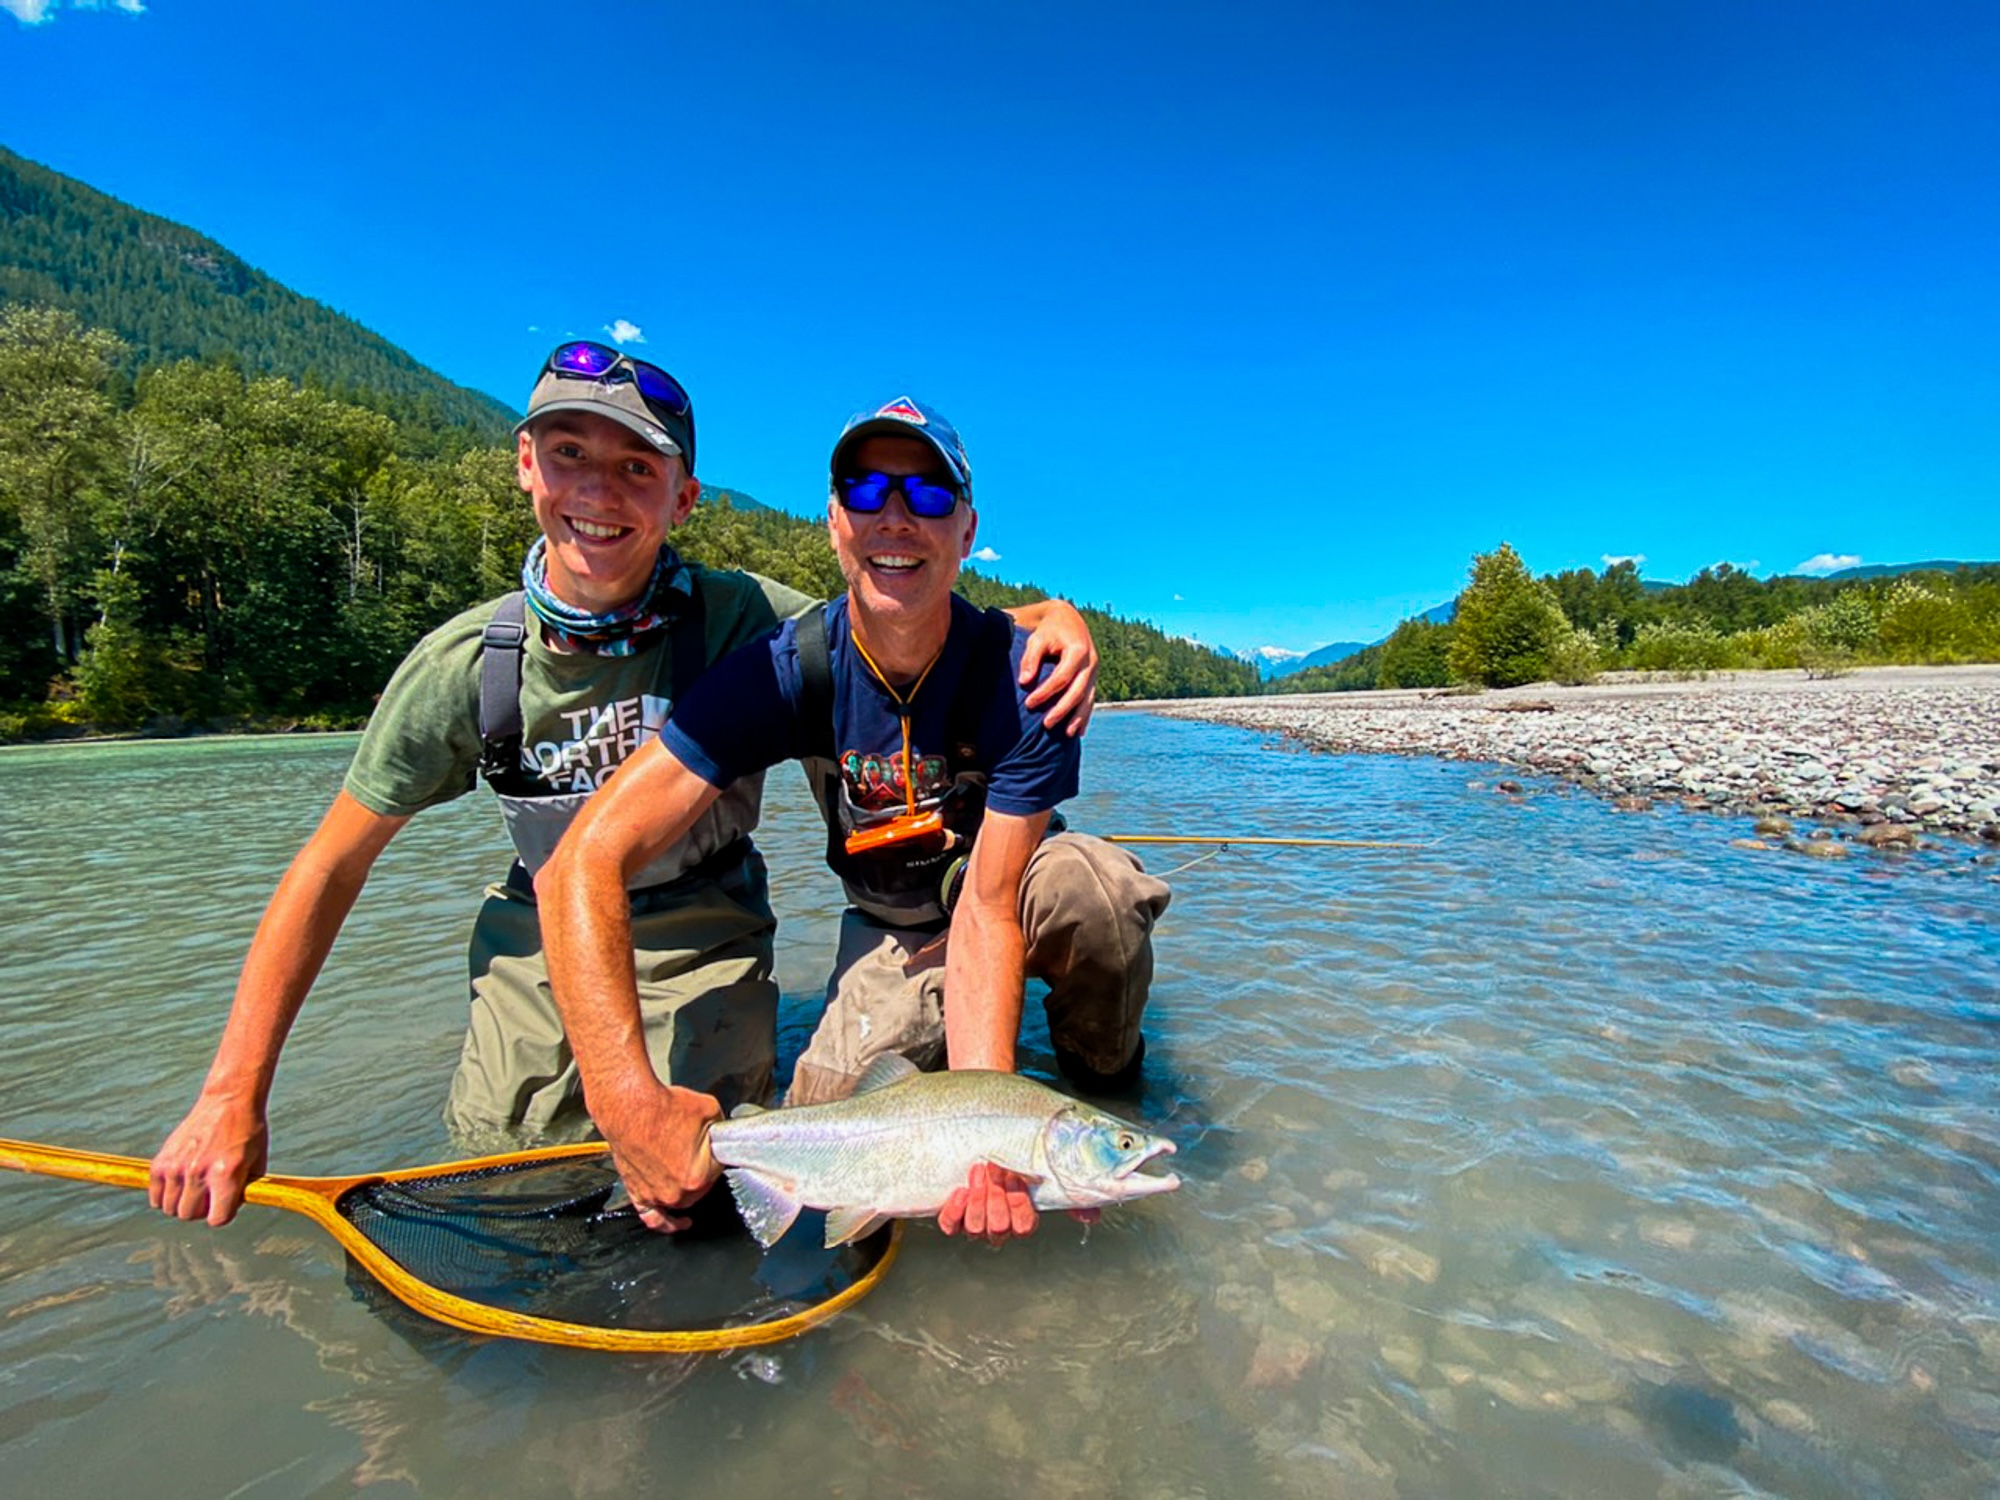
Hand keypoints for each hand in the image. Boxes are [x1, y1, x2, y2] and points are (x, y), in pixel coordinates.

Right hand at [150, 1094, 269, 1226]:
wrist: (229, 1100)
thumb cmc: (248, 1132)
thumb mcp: (258, 1163)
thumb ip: (244, 1192)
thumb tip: (229, 1212)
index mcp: (225, 1174)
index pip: (217, 1219)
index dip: (223, 1215)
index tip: (226, 1204)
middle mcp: (198, 1172)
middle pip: (189, 1215)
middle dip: (202, 1210)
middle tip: (211, 1194)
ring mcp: (176, 1166)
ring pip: (170, 1208)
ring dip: (183, 1203)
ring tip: (196, 1187)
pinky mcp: (161, 1161)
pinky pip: (155, 1196)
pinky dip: (166, 1195)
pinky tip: (181, 1184)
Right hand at [599, 1084, 723, 1233]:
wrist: (629, 1106)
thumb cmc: (661, 1108)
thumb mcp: (709, 1110)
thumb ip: (721, 1130)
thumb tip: (724, 1134)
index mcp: (700, 1176)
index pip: (719, 1171)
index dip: (717, 1155)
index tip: (715, 1148)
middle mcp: (678, 1192)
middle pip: (701, 1188)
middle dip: (701, 1170)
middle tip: (697, 1153)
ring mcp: (657, 1195)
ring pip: (680, 1202)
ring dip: (687, 1191)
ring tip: (691, 1181)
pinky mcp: (638, 1193)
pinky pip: (652, 1217)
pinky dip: (665, 1224)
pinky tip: (674, 1224)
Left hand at [938, 1161, 1039, 1244]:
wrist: (974, 1159)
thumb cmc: (1000, 1162)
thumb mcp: (1015, 1164)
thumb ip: (1020, 1168)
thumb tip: (1019, 1163)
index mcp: (1019, 1221)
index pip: (1023, 1225)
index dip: (1019, 1202)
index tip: (1013, 1176)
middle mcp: (997, 1230)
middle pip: (999, 1226)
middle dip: (996, 1196)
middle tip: (993, 1169)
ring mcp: (975, 1228)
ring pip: (975, 1227)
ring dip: (977, 1199)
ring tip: (978, 1172)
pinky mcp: (953, 1224)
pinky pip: (951, 1225)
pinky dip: (955, 1209)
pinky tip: (961, 1191)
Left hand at [1019, 602, 1096, 737]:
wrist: (1067, 620)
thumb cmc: (1049, 630)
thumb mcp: (1037, 639)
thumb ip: (1031, 659)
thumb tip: (1024, 682)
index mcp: (1078, 651)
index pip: (1062, 677)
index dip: (1046, 692)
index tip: (1029, 703)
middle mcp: (1091, 662)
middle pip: (1078, 691)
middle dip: (1063, 710)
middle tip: (1046, 725)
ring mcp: (1094, 671)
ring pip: (1089, 698)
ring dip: (1079, 717)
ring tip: (1068, 734)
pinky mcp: (1093, 677)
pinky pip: (1091, 698)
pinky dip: (1085, 715)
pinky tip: (1079, 731)